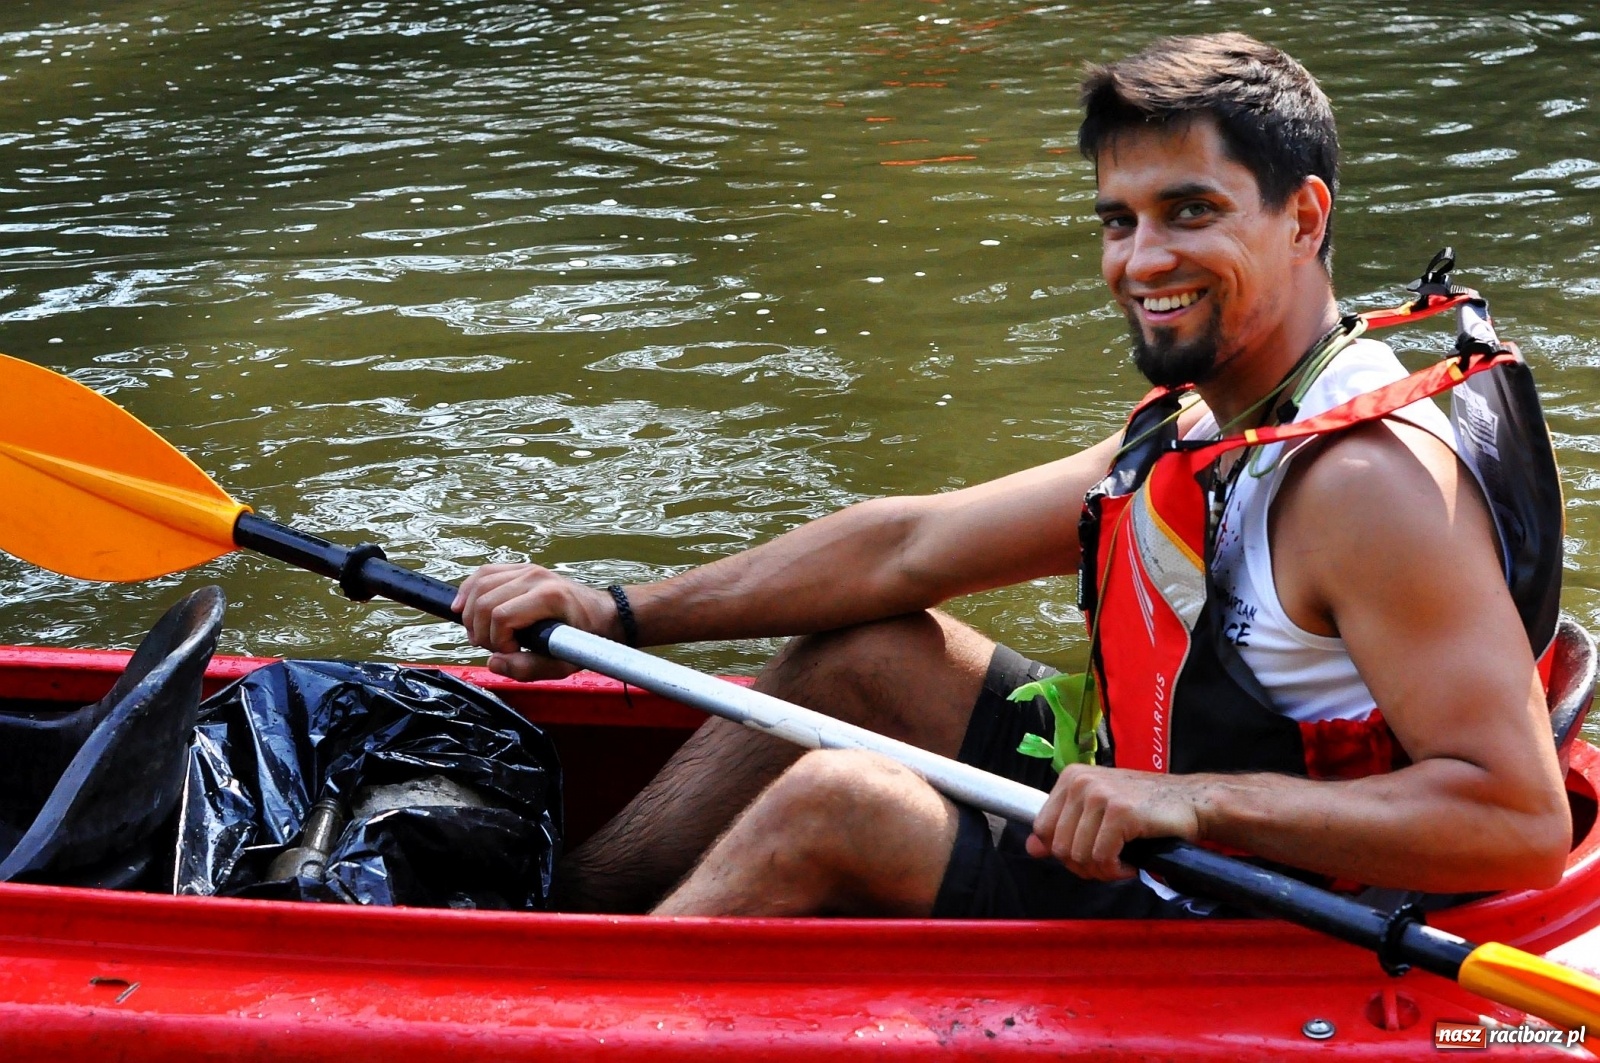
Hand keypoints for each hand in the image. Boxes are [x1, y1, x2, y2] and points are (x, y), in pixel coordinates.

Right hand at [451, 564, 622, 680]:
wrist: (601, 614)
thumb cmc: (586, 639)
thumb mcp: (563, 663)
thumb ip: (528, 669)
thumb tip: (494, 662)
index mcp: (548, 597)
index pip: (501, 616)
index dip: (497, 640)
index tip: (511, 653)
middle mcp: (535, 577)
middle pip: (486, 601)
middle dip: (481, 630)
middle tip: (493, 647)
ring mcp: (527, 569)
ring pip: (480, 585)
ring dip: (471, 614)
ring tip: (480, 635)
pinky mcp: (520, 569)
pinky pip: (484, 573)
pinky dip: (468, 590)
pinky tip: (462, 608)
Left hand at [1026, 764, 1206, 879]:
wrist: (1191, 802)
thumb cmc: (1146, 809)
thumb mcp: (1098, 812)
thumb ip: (1063, 827)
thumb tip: (1032, 847)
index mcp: (1071, 778)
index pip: (1042, 829)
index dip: (1063, 853)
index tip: (1089, 854)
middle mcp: (1080, 781)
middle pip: (1059, 847)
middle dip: (1084, 865)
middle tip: (1110, 863)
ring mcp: (1100, 794)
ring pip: (1078, 856)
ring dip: (1102, 871)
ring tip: (1122, 861)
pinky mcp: (1120, 812)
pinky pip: (1101, 858)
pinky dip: (1116, 870)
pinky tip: (1131, 863)